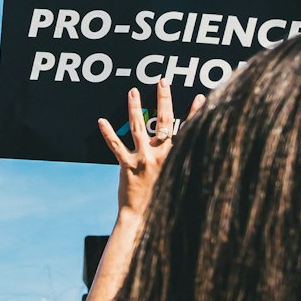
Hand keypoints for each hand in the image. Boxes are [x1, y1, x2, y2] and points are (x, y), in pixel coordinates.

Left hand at [98, 80, 203, 218]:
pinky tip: (101, 120)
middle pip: (164, 121)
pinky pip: (116, 146)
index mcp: (177, 157)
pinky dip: (108, 133)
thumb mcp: (177, 179)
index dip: (194, 113)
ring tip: (133, 91)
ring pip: (138, 127)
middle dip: (164, 99)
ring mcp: (144, 159)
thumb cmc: (163, 200)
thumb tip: (186, 147)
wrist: (144, 218)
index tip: (199, 97)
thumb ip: (180, 161)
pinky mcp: (127, 166)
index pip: (188, 130)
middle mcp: (161, 155)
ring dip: (135, 107)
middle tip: (162, 81)